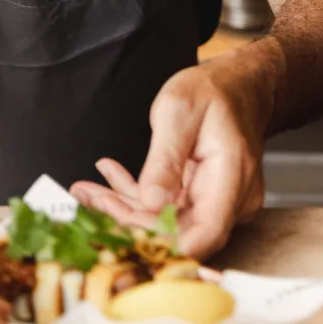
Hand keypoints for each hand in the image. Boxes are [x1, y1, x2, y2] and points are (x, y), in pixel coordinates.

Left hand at [71, 61, 266, 258]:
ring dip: (124, 206)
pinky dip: (135, 195)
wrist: (234, 87)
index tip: (119, 215)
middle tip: (89, 196)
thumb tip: (152, 201)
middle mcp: (230, 200)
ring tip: (87, 189)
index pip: (204, 232)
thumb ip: (166, 157)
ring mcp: (216, 202)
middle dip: (129, 218)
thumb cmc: (211, 91)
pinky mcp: (201, 198)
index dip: (161, 236)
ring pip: (166, 220)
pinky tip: (109, 176)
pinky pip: (166, 206)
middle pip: (179, 231)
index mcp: (232, 178)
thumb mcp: (179, 110)